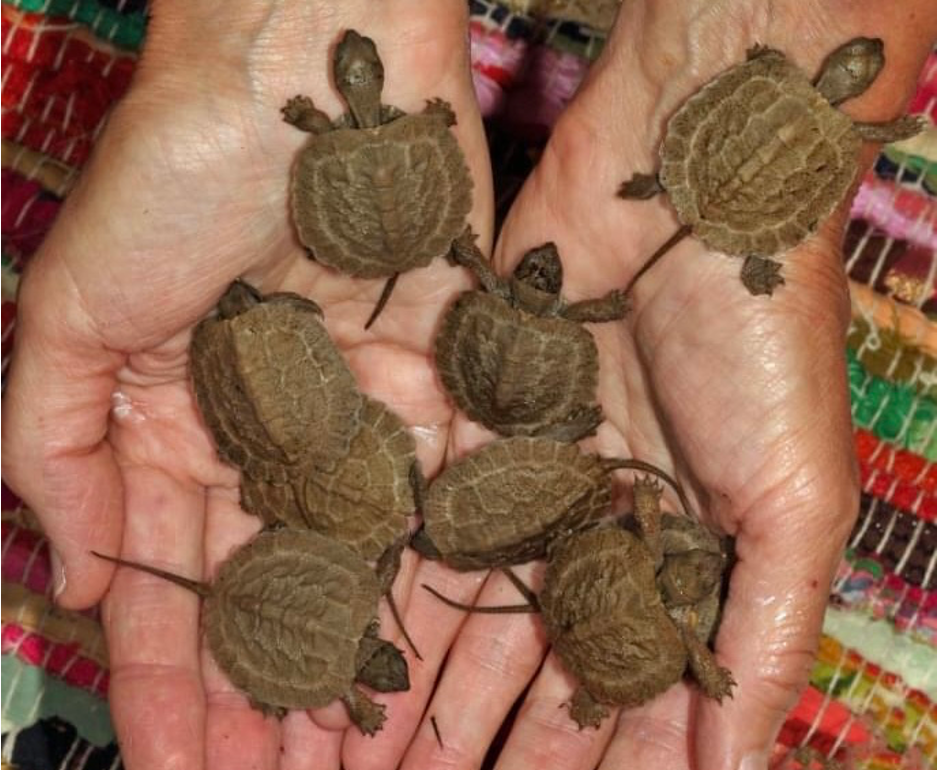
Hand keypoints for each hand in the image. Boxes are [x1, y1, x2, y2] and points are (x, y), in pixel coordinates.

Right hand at [0, 2, 491, 767]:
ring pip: (357, 586)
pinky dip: (429, 607)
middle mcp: (275, 447)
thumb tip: (67, 577)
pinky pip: (438, 518)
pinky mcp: (446, 403)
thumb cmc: (174, 175)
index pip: (171, 592)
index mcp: (180, 433)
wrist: (305, 74)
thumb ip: (49, 448)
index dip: (167, 689)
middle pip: (270, 607)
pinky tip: (420, 690)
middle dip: (263, 712)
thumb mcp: (71, 313)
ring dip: (347, 686)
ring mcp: (363, 431)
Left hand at [380, 2, 934, 768]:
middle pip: (539, 670)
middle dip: (489, 751)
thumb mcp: (795, 498)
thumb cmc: (764, 339)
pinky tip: (359, 665)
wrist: (684, 189)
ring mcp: (534, 484)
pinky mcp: (473, 430)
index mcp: (687, 561)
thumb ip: (765, 636)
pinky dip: (397, 602)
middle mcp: (603, 534)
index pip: (635, 700)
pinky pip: (429, 532)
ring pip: (473, 615)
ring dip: (428, 697)